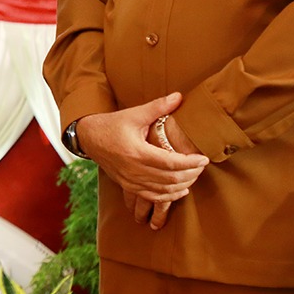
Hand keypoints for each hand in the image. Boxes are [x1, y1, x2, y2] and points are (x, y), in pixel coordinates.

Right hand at [77, 92, 207, 219]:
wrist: (88, 138)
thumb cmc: (112, 124)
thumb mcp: (134, 114)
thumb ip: (158, 107)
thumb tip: (179, 96)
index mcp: (136, 151)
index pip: (171, 162)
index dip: (191, 162)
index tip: (204, 158)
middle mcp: (133, 170)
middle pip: (171, 179)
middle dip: (191, 174)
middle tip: (202, 166)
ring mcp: (130, 180)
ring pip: (164, 191)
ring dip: (183, 185)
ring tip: (194, 175)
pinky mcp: (128, 186)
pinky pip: (152, 196)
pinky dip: (169, 196)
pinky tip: (181, 190)